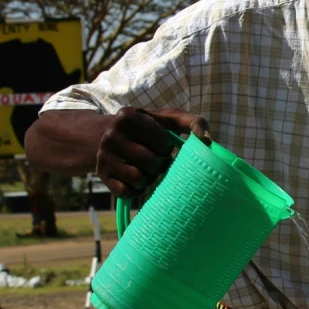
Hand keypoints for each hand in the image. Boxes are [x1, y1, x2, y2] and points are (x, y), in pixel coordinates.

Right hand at [95, 106, 210, 197]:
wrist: (109, 136)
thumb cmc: (148, 128)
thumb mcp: (168, 119)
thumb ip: (192, 122)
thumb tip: (207, 140)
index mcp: (128, 116)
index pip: (162, 142)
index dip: (167, 146)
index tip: (161, 144)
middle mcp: (111, 136)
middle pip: (151, 162)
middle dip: (160, 164)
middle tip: (157, 159)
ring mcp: (104, 157)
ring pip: (139, 179)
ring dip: (149, 178)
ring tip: (148, 169)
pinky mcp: (102, 176)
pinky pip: (126, 192)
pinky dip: (137, 190)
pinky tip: (137, 179)